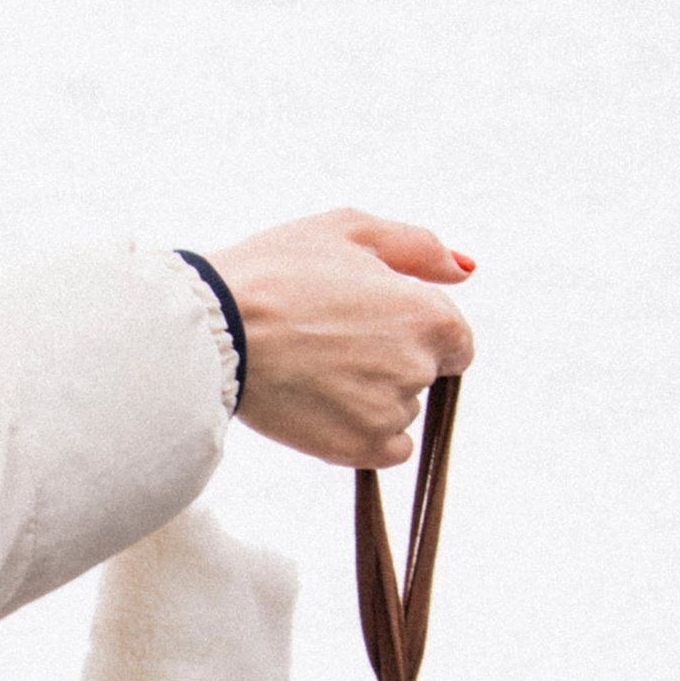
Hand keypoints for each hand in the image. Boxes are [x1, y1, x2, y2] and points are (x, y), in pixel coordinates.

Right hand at [208, 211, 474, 468]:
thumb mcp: (349, 230)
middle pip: (424, 375)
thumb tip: (465, 271)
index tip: (366, 324)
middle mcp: (419, 367)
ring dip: (371, 395)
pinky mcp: (360, 449)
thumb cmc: (276, 271)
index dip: (412, 329)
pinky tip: (323, 404)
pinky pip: (388, 449)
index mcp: (429, 314)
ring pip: (400, 410)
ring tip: (314, 368)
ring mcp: (390, 412)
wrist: (214, 330)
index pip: (455, 339)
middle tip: (328, 340)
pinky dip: (363, 433)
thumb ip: (419, 248)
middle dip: (388, 360)